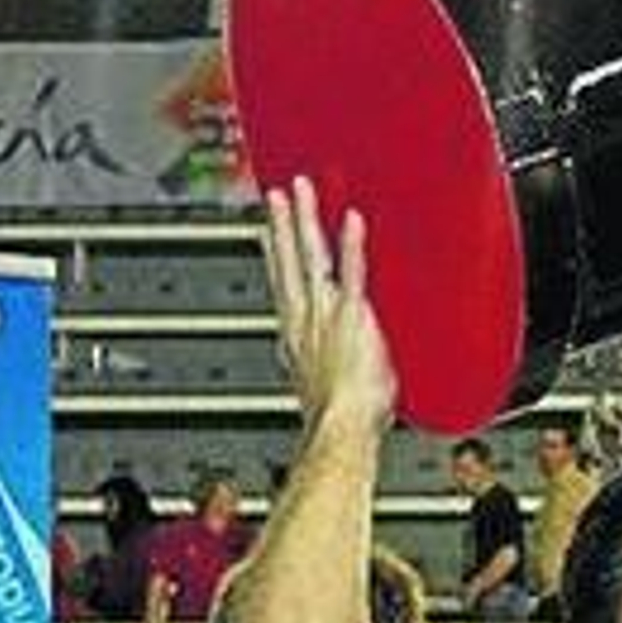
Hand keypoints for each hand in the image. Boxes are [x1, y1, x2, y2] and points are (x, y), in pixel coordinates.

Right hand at [265, 176, 396, 433]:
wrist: (341, 430)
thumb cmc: (340, 423)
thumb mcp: (329, 390)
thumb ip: (330, 371)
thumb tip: (337, 377)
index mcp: (298, 338)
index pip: (283, 288)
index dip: (274, 259)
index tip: (268, 235)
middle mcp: (306, 321)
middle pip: (288, 263)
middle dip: (281, 227)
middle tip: (275, 195)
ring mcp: (327, 316)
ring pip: (311, 257)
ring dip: (305, 221)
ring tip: (301, 191)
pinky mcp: (352, 316)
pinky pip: (351, 273)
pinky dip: (352, 245)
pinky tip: (354, 220)